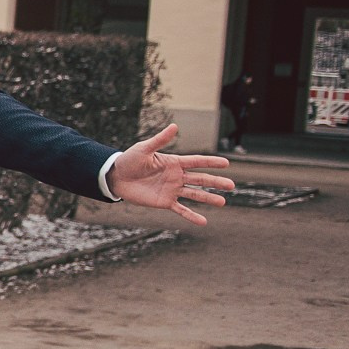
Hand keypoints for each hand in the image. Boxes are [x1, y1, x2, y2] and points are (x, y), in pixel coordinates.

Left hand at [105, 124, 234, 225]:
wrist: (116, 177)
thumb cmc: (130, 160)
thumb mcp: (144, 149)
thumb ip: (160, 140)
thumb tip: (175, 126)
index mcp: (174, 162)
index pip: (197, 162)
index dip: (211, 162)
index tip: (226, 163)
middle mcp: (177, 176)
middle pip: (200, 179)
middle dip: (216, 182)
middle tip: (232, 185)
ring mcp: (172, 190)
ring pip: (194, 194)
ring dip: (208, 198)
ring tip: (223, 202)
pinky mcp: (164, 201)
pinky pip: (180, 209)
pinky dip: (191, 216)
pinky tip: (203, 222)